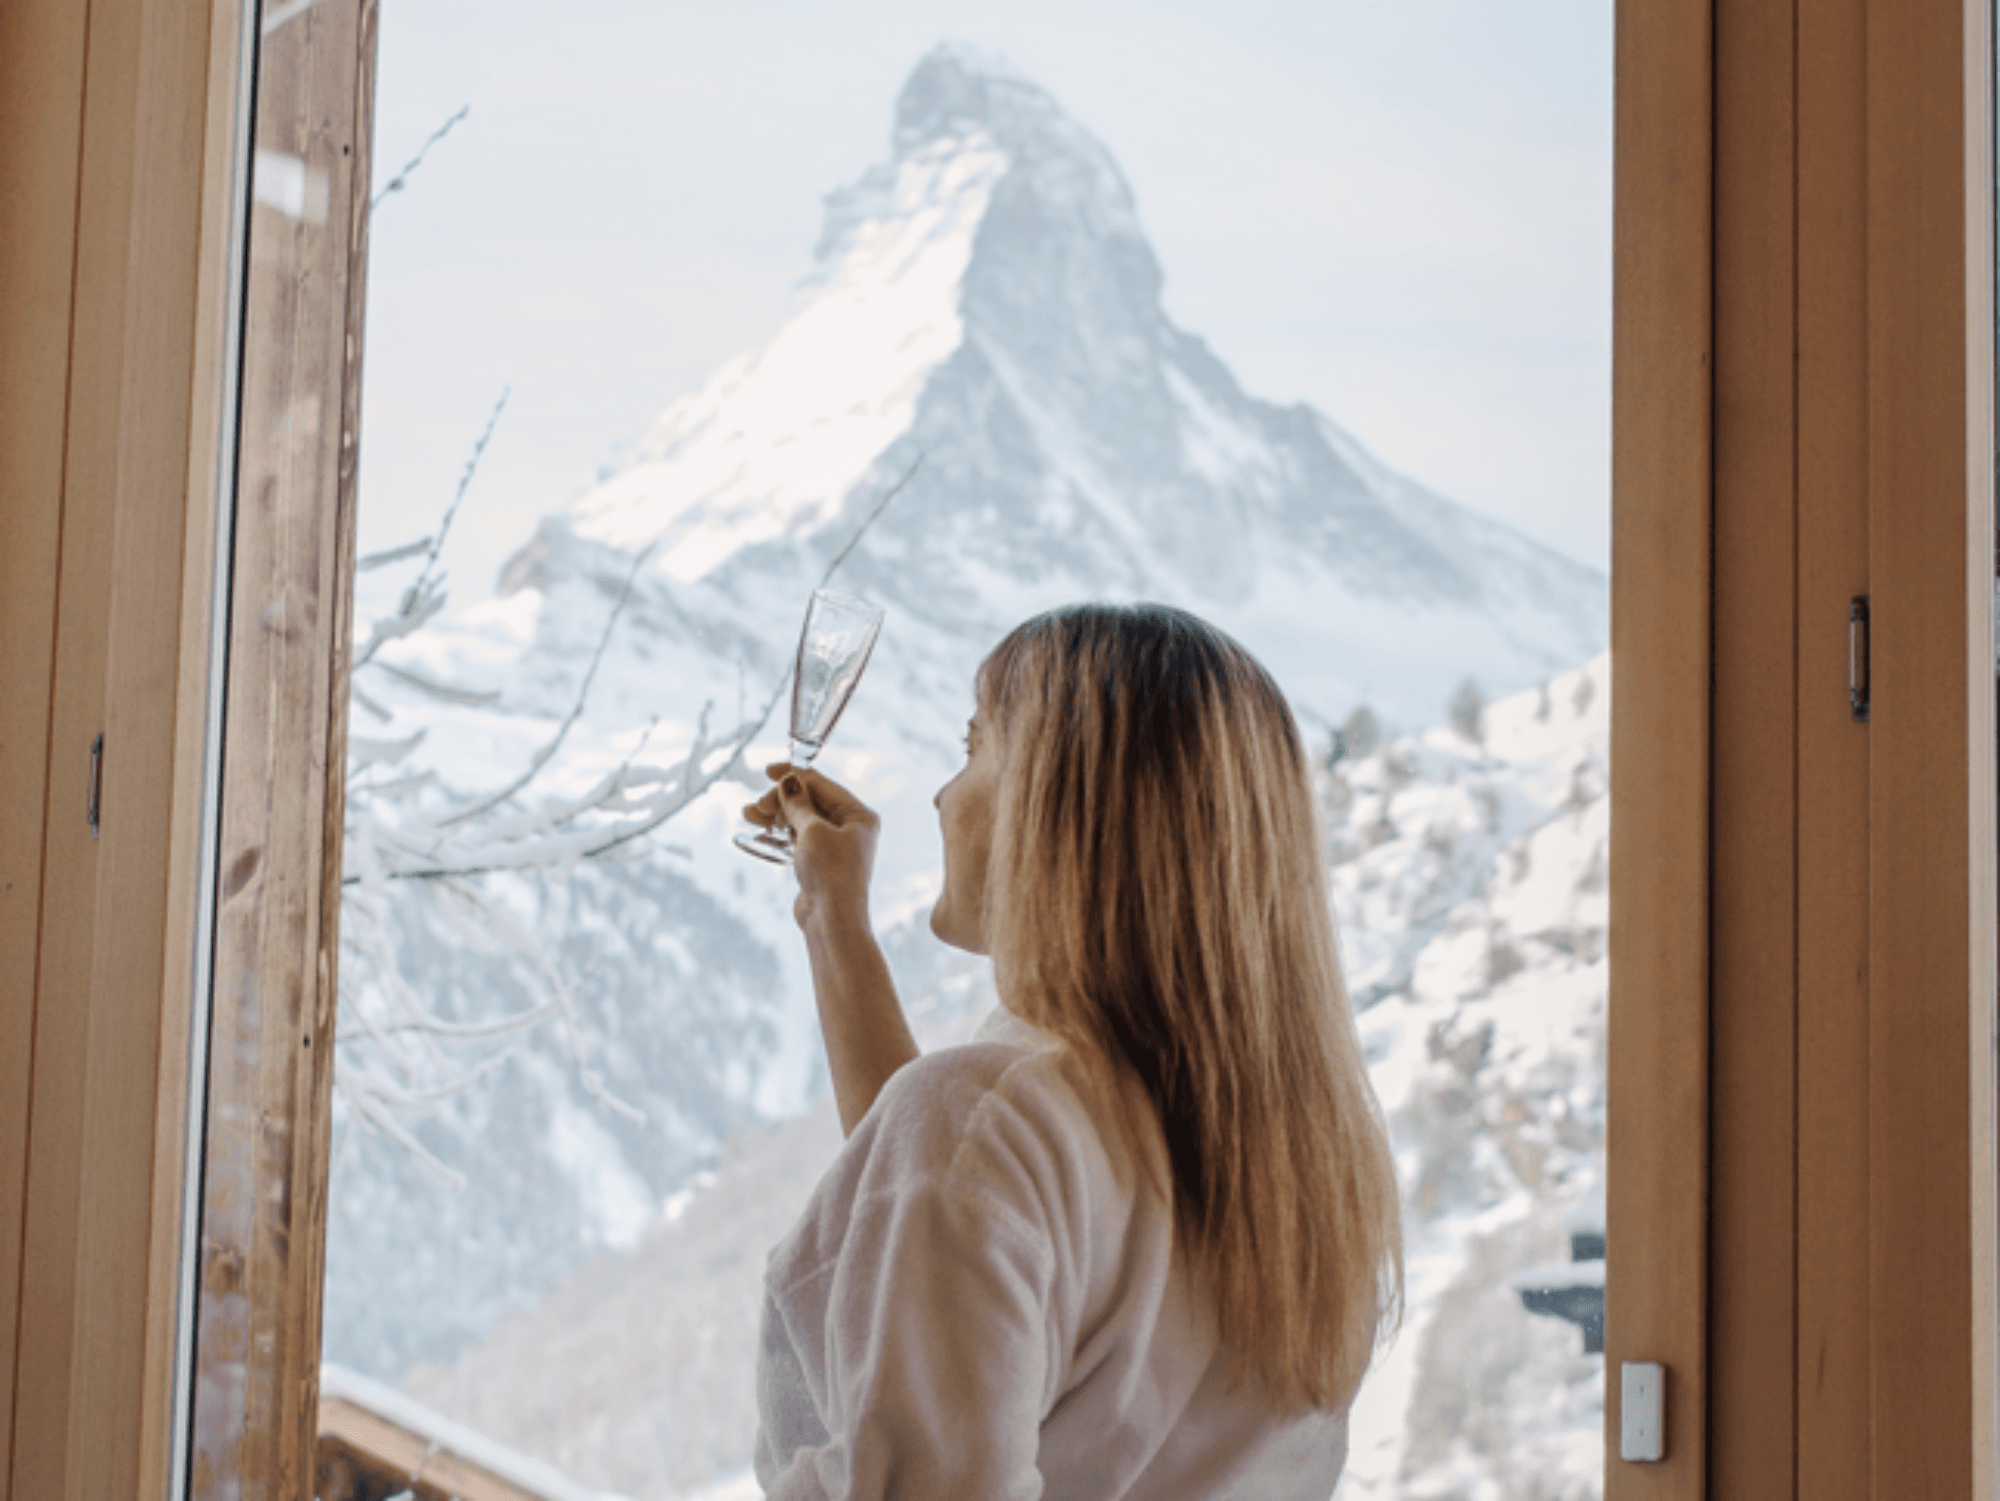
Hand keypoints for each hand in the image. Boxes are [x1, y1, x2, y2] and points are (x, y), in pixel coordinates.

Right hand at [743, 763, 879, 930]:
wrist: (831, 921)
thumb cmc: (831, 874)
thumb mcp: (813, 831)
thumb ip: (799, 803)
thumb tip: (789, 781)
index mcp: (859, 815)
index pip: (823, 784)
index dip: (794, 775)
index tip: (768, 771)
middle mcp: (850, 828)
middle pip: (810, 801)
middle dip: (781, 800)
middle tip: (758, 807)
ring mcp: (834, 846)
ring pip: (800, 820)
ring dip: (775, 815)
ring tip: (749, 815)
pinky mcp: (819, 862)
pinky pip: (797, 838)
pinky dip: (779, 833)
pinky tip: (758, 830)